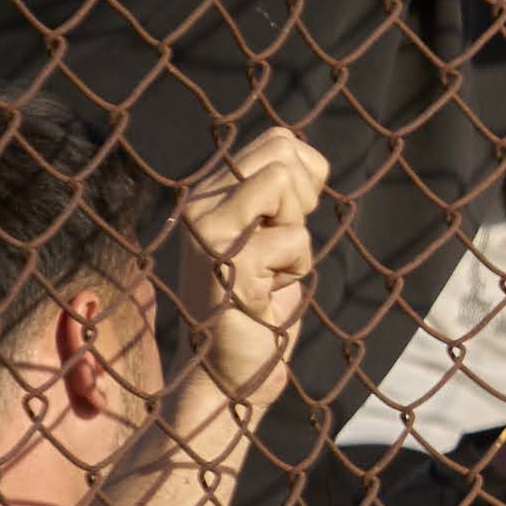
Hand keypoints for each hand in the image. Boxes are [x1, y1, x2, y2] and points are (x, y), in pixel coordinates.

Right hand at [170, 130, 329, 418]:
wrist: (230, 366)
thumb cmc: (260, 299)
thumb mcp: (268, 232)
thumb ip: (275, 191)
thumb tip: (301, 152)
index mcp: (209, 192)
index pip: (278, 139)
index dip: (307, 177)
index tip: (286, 222)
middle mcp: (198, 203)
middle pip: (283, 150)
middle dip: (303, 199)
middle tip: (278, 245)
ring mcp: (206, 229)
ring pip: (283, 180)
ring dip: (297, 233)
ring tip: (270, 268)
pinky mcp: (226, 259)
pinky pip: (293, 238)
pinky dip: (296, 268)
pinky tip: (265, 291)